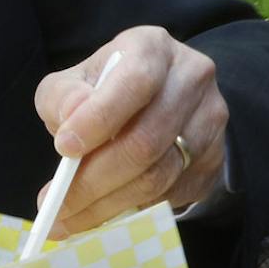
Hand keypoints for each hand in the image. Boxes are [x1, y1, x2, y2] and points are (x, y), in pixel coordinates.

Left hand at [33, 26, 227, 235]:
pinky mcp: (214, 160)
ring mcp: (210, 121)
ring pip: (159, 175)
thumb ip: (63, 97)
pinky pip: (172, 195)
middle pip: (146, 140)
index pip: (134, 83)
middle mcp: (191, 79)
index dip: (99, 118)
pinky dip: (130, 210)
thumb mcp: (74, 82)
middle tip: (54, 205)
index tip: (63, 149)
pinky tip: (99, 214)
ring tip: (66, 218)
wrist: (156, 100)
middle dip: (93, 179)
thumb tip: (70, 121)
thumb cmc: (105, 89)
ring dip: (107, 204)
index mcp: (153, 49)